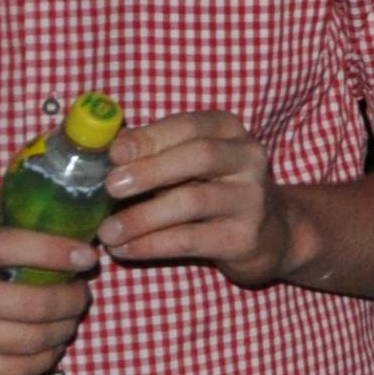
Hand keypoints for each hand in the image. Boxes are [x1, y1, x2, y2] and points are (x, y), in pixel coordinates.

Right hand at [0, 213, 93, 374]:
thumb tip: (48, 219)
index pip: (15, 248)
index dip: (60, 253)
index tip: (87, 258)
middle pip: (33, 303)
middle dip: (72, 301)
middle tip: (81, 294)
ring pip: (29, 341)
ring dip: (63, 332)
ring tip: (68, 321)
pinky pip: (11, 372)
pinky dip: (41, 362)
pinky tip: (46, 348)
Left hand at [102, 114, 296, 284]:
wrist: (267, 233)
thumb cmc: (212, 189)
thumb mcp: (189, 162)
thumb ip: (154, 150)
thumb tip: (105, 147)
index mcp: (230, 131)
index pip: (189, 125)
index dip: (150, 137)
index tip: (113, 154)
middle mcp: (249, 159)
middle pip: (199, 156)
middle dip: (149, 170)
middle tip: (110, 188)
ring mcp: (251, 200)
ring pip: (193, 201)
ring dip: (143, 216)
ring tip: (108, 231)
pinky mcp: (244, 238)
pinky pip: (190, 240)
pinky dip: (151, 245)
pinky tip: (125, 249)